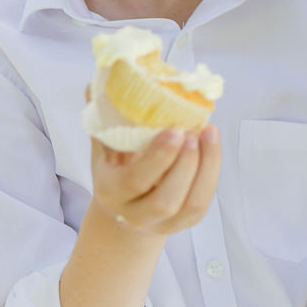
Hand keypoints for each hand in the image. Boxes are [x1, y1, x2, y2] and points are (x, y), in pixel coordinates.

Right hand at [89, 126, 220, 234]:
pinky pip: (204, 201)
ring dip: (206, 166)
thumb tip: (94, 84)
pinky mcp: (186, 222)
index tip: (175, 129)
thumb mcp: (104, 151)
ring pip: (192, 203)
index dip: (159, 157)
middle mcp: (137, 214)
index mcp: (112, 192)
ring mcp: (164, 223)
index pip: (136, 181)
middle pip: (166, 199)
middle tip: (193, 130)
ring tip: (209, 133)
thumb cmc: (115, 173)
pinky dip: (212, 172)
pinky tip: (212, 145)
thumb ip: (103, 122)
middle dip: (185, 164)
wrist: (123, 215)